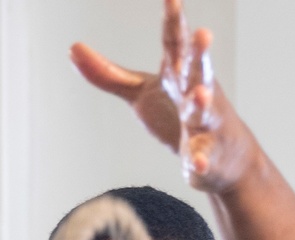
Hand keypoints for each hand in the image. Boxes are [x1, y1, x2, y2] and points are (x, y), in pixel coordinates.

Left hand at [70, 0, 252, 193]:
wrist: (222, 157)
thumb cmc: (177, 115)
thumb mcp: (141, 93)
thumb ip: (110, 75)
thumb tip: (72, 48)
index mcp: (179, 72)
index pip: (175, 42)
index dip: (174, 20)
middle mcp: (196, 91)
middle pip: (198, 69)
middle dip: (200, 53)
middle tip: (203, 35)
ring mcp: (205, 123)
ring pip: (204, 110)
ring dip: (201, 102)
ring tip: (199, 94)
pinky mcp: (208, 154)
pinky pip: (204, 156)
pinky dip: (200, 159)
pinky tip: (197, 164)